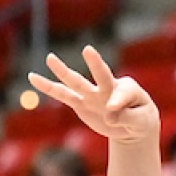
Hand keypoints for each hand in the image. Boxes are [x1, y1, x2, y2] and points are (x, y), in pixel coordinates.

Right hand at [29, 48, 159, 145]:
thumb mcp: (141, 122)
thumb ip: (127, 117)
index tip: (113, 111)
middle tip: (89, 50)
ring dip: (64, 71)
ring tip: (50, 58)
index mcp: (128, 89)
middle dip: (95, 65)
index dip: (117, 102)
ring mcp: (93, 95)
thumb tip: (109, 117)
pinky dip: (48, 87)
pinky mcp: (81, 103)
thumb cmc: (141, 119)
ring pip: (77, 82)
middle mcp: (109, 87)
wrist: (132, 125)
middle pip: (101, 75)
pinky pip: (63, 95)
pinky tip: (33, 77)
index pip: (122, 92)